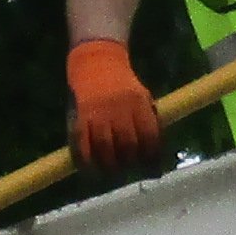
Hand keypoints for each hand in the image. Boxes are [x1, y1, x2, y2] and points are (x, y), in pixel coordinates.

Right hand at [65, 36, 163, 171]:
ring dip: (109, 165)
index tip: (153, 171)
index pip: (150, 136)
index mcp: (139, 104)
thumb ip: (149, 120)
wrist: (97, 61)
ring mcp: (98, 113)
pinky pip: (82, 143)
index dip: (152, 157)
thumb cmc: (123, 84)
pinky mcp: (79, 117)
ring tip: (111, 173)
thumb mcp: (143, 96)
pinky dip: (85, 160)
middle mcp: (119, 109)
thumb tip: (156, 151)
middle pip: (128, 144)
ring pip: (105, 147)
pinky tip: (89, 170)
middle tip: (130, 171)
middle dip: (130, 163)